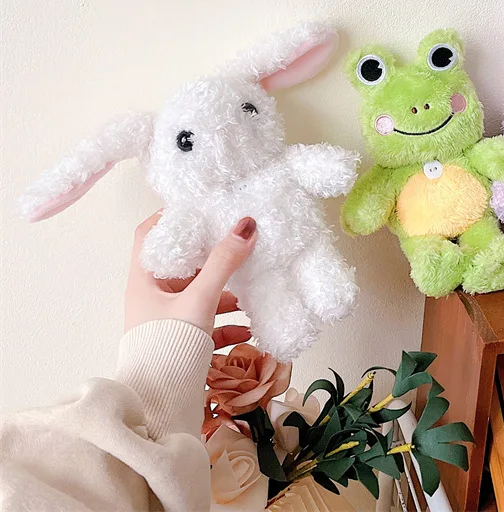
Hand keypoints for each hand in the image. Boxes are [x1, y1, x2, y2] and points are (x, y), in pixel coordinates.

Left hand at [125, 211, 255, 340]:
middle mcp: (152, 296)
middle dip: (211, 257)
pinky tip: (246, 328)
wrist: (159, 404)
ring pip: (197, 294)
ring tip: (248, 292)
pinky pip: (205, 322)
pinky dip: (225, 322)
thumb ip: (224, 263)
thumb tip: (246, 224)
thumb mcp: (200, 299)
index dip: (171, 217)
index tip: (200, 208)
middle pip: (182, 264)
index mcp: (144, 279)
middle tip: (236, 243)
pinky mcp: (181, 340)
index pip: (150, 235)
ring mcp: (166, 319)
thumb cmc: (168, 345)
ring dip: (224, 293)